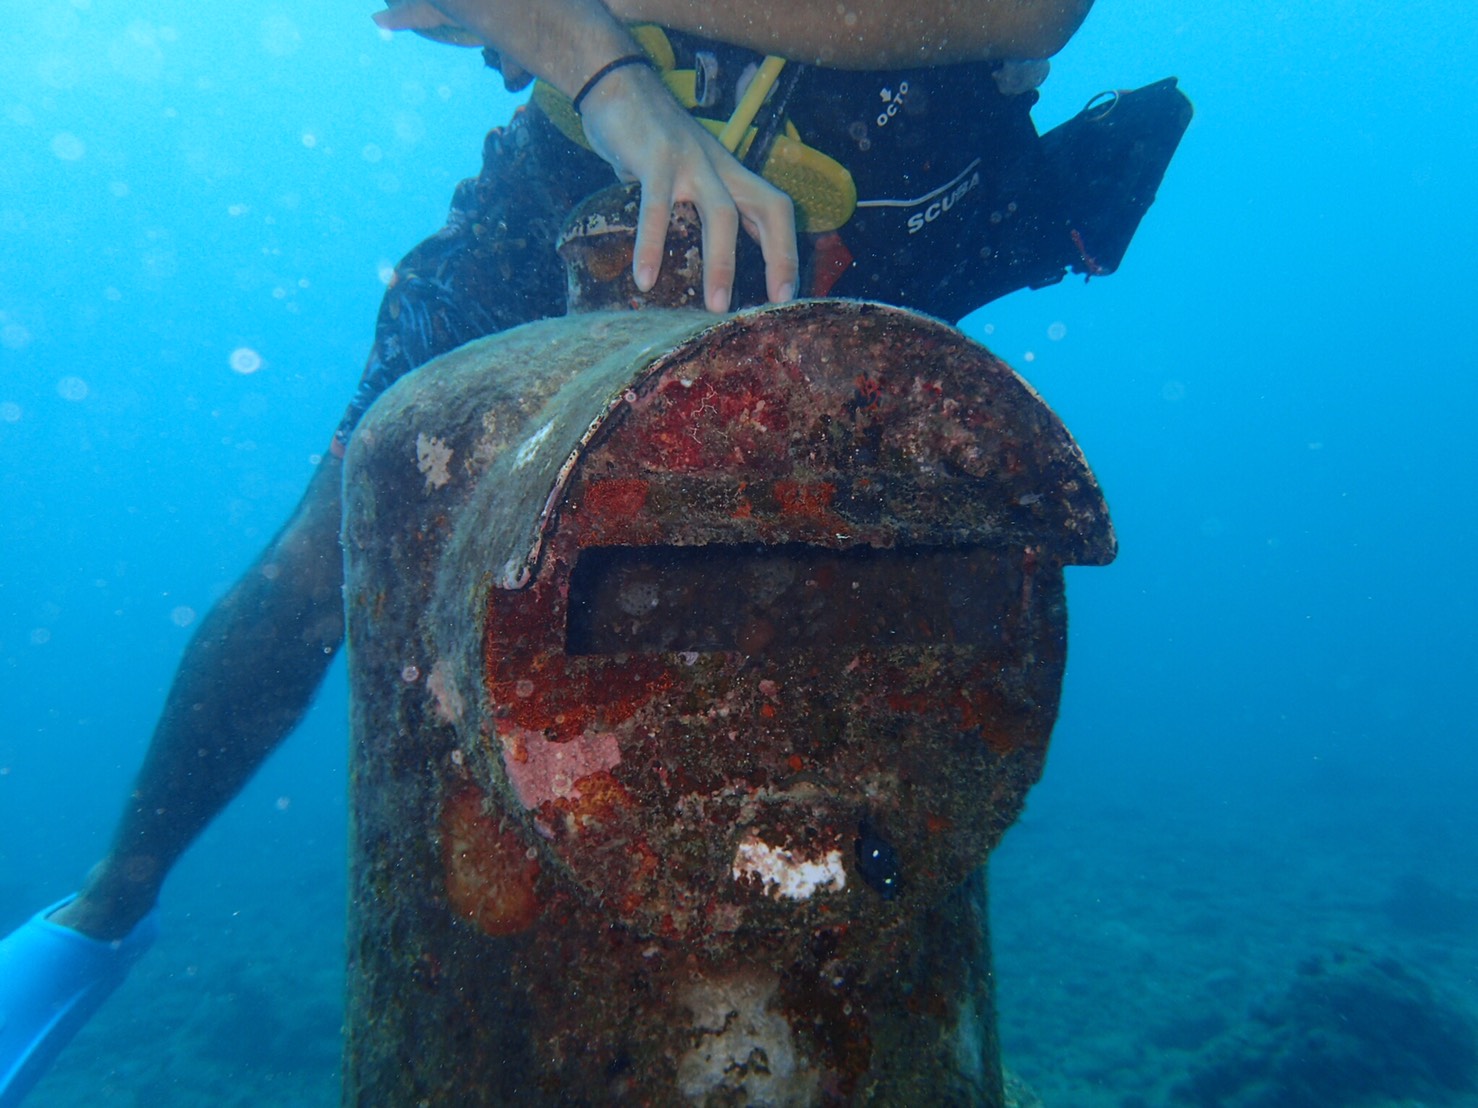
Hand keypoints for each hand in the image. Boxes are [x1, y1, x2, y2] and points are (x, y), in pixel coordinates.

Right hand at [373, 1, 797, 311]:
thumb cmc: (650, 137)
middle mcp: (720, 166)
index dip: (785, 250)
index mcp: (730, 172)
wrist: (616, 82)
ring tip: (716, 305)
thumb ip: (693, 207)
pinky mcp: (655, 158)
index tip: (785, 295)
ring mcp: (691, 160)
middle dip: (776, 258)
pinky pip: (658, 208)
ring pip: (720, 214)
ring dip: (722, 263)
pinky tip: (645, 278)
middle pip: (767, 209)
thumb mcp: (684, 172)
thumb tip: (691, 255)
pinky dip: (653, 245)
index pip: (775, 209)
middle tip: (772, 305)